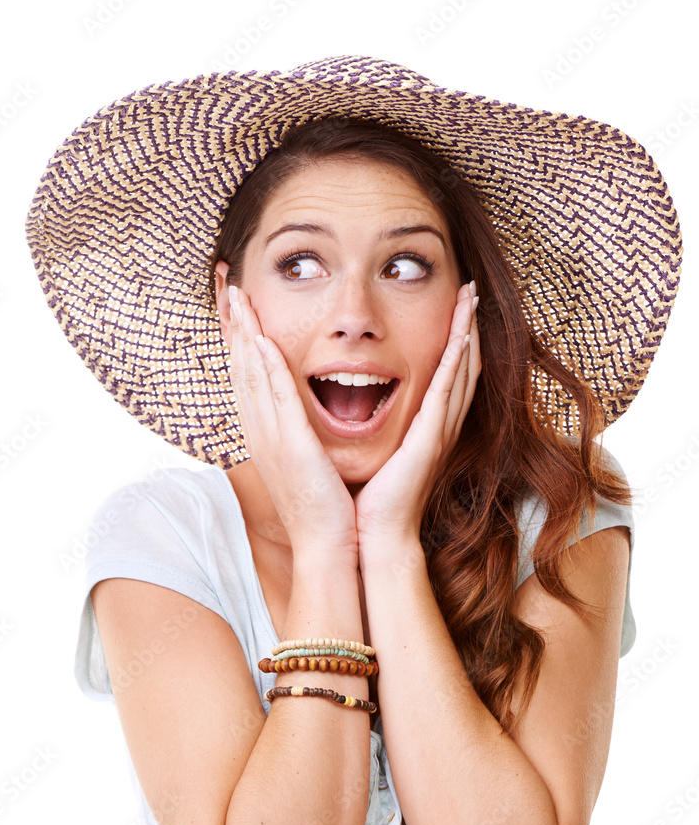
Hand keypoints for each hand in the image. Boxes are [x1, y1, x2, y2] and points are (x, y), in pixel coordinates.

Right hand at [227, 284, 357, 557]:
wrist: (326, 543)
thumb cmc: (322, 502)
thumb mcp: (304, 456)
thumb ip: (298, 426)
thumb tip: (299, 405)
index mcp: (264, 429)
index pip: (244, 370)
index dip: (236, 333)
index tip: (233, 300)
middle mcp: (259, 429)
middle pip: (238, 364)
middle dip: (232, 321)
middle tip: (226, 282)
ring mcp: (270, 436)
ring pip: (250, 374)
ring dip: (242, 332)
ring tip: (237, 296)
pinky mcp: (290, 445)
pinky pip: (275, 400)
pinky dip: (265, 369)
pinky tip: (260, 341)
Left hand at [354, 281, 481, 548]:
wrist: (372, 535)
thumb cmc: (368, 498)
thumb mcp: (374, 450)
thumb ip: (374, 425)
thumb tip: (352, 401)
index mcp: (423, 425)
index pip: (444, 372)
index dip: (453, 337)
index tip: (454, 305)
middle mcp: (437, 424)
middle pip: (461, 364)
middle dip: (468, 324)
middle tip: (472, 289)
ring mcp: (438, 430)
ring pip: (460, 370)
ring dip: (468, 331)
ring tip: (472, 298)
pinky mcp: (429, 439)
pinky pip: (447, 391)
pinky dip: (456, 361)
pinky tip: (462, 335)